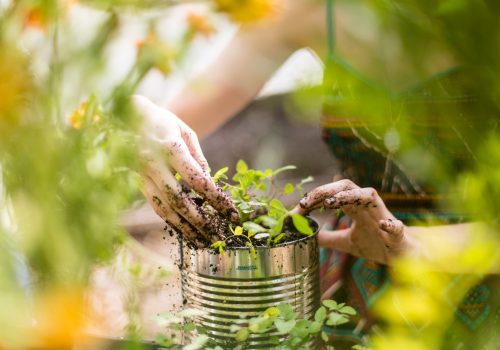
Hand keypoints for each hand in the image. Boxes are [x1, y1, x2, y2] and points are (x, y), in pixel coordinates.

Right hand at [132, 95, 238, 246]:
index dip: (215, 198)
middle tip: (219, 235)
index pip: (197, 180)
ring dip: (185, 228)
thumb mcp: (185, 132)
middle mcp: (154, 163)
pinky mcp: (137, 182)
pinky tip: (184, 231)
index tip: (230, 212)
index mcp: (170, 147)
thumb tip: (209, 183)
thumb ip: (198, 158)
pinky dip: (170, 221)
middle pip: (179, 200)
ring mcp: (142, 175)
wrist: (125, 115)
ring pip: (164, 208)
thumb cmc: (161, 121)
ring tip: (203, 242)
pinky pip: (155, 206)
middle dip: (200, 221)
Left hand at [293, 179, 412, 264]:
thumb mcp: (345, 241)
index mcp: (355, 207)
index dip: (314, 198)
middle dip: (325, 190)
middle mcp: (367, 206)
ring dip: (350, 196)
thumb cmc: (376, 243)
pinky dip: (390, 224)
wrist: (402, 255)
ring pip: (369, 195)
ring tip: (331, 203)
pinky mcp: (398, 233)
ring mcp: (383, 216)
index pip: (332, 194)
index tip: (297, 209)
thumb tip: (305, 235)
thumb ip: (327, 237)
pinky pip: (396, 226)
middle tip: (306, 202)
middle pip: (346, 187)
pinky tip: (383, 226)